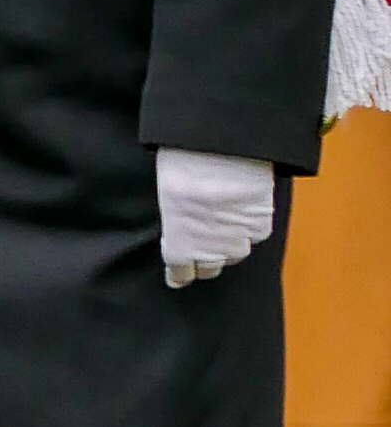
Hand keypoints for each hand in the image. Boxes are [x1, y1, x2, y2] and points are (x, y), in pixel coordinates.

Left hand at [157, 146, 275, 288]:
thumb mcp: (166, 191)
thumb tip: (178, 218)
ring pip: (234, 256)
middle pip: (209, 268)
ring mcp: (237, 240)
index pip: (180, 272)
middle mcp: (209, 250)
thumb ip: (174, 216)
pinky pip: (255, 237)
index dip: (179, 273)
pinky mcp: (260, 227)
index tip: (177, 275)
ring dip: (227, 247)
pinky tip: (242, 216)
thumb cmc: (184, 162)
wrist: (221, 151)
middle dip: (203, 260)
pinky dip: (249, 230)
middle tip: (201, 248)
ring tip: (222, 230)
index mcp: (179, 243)